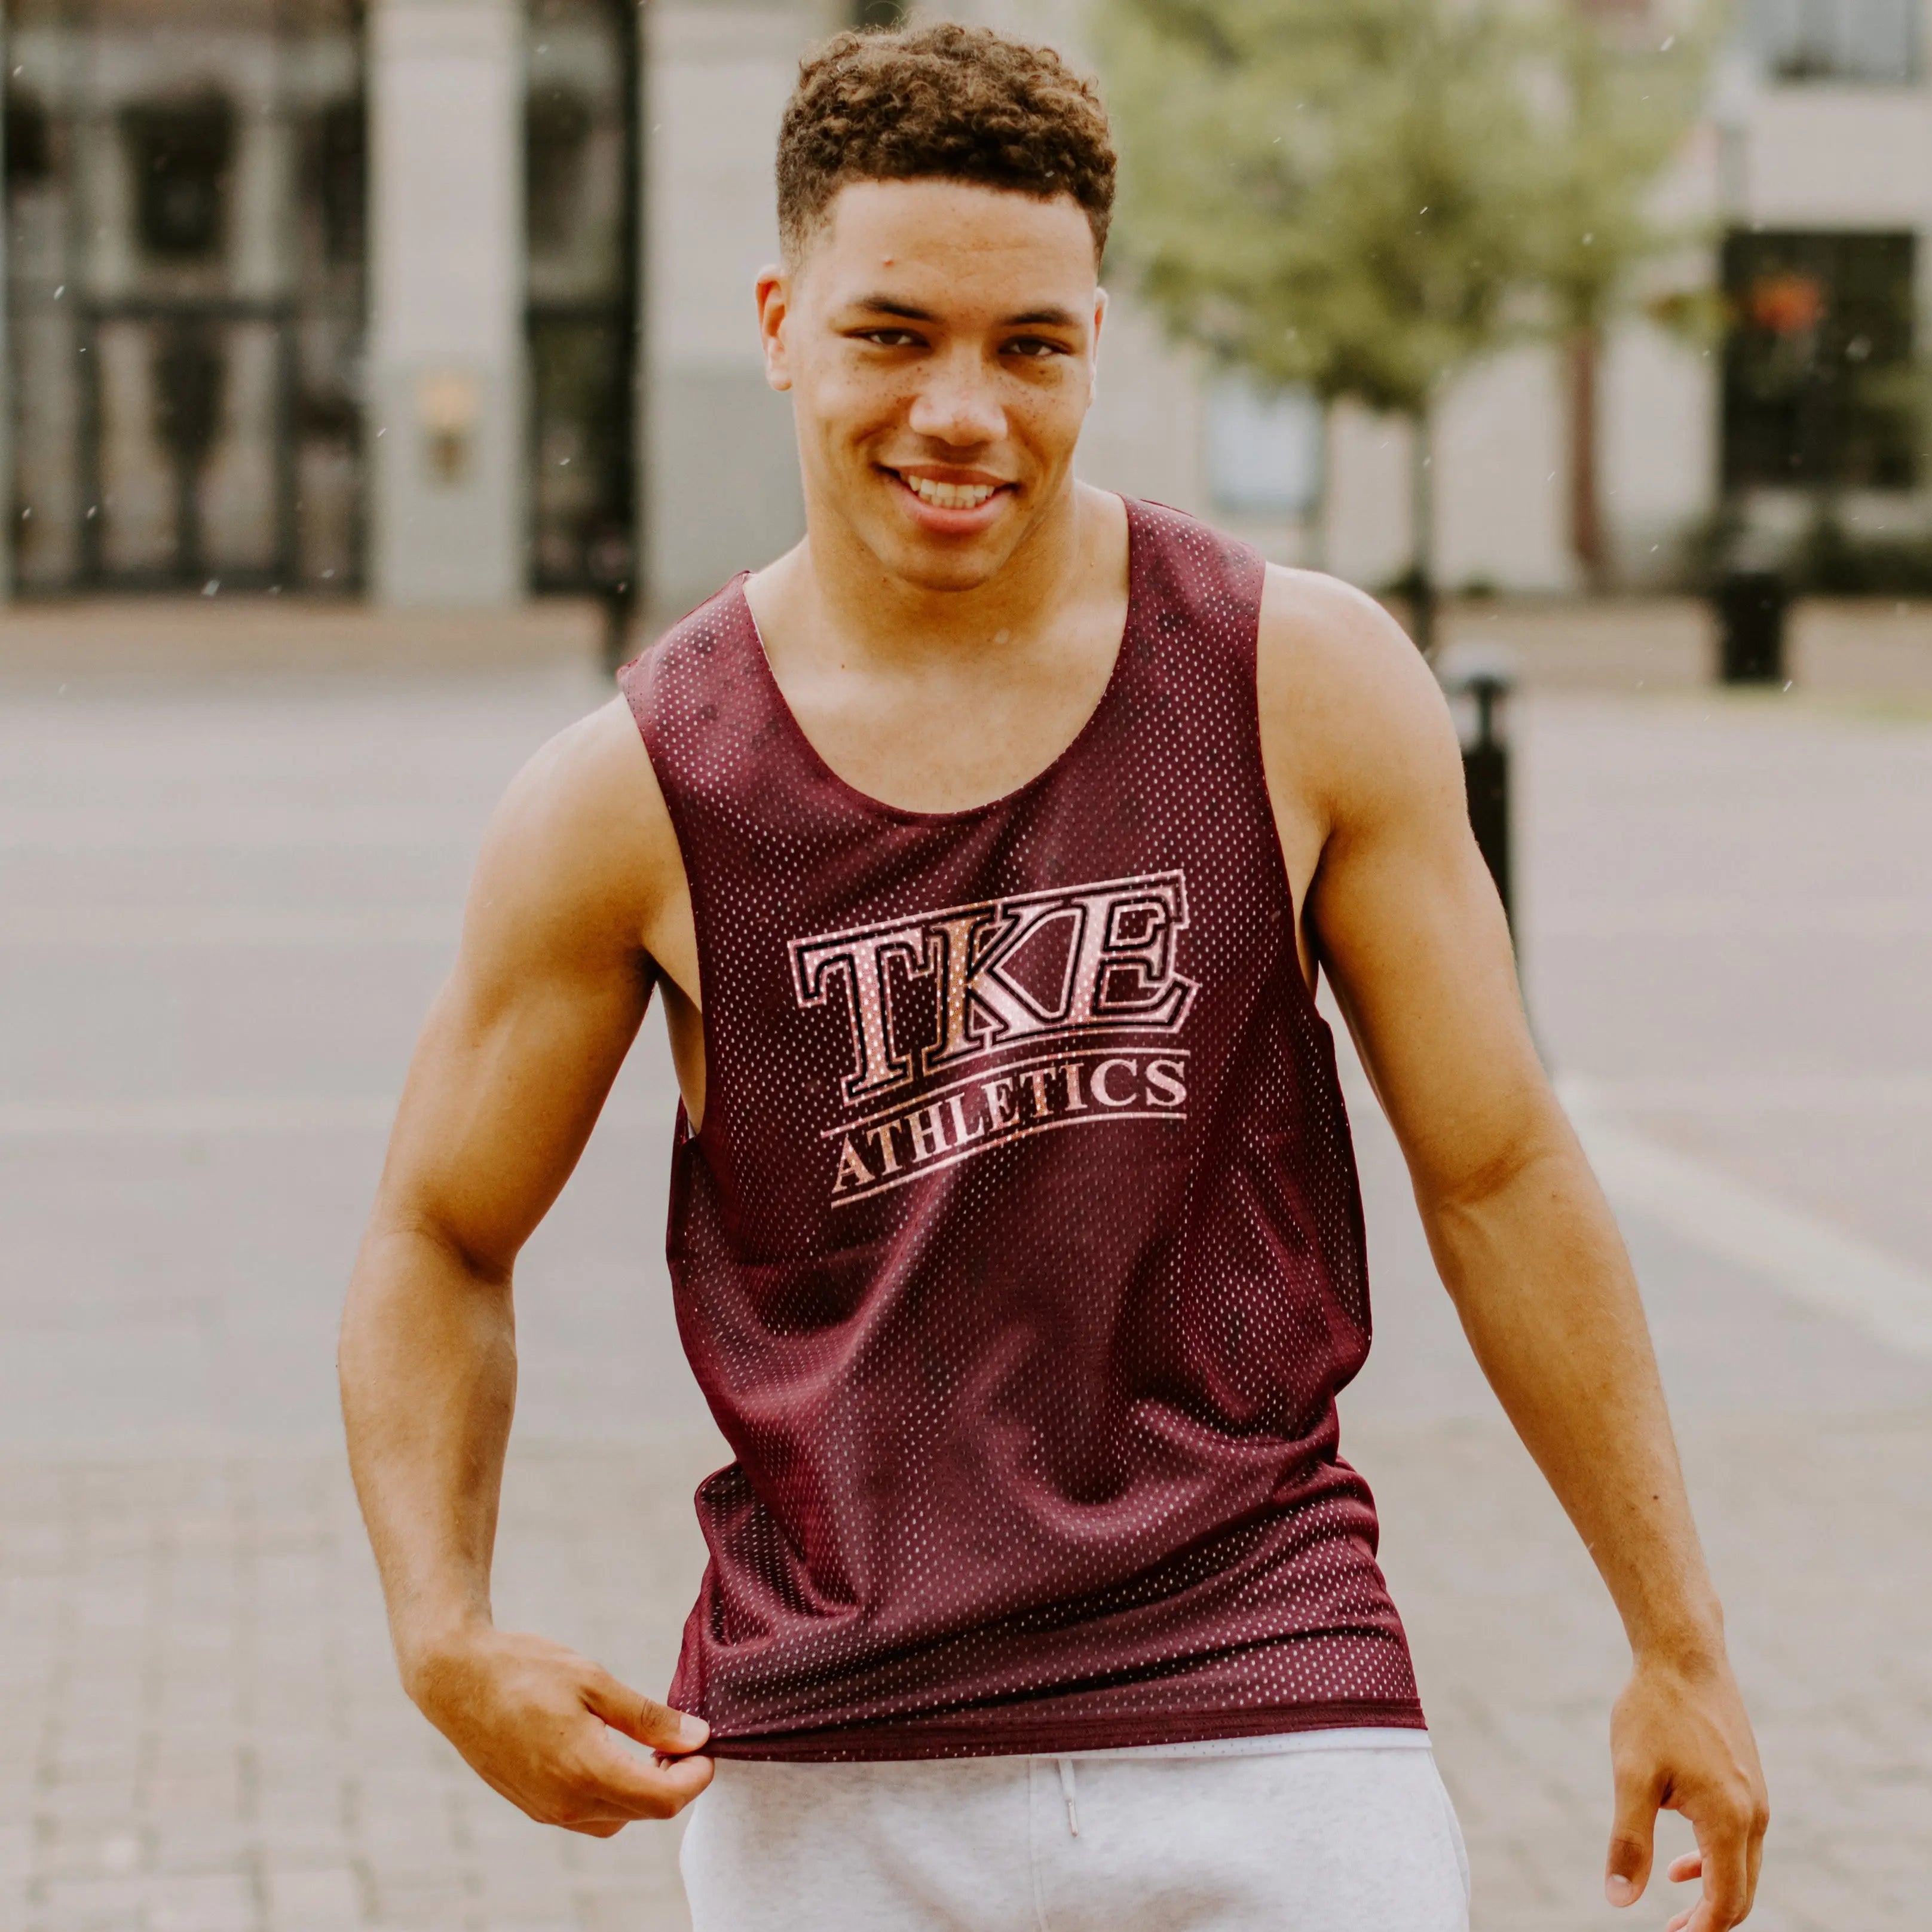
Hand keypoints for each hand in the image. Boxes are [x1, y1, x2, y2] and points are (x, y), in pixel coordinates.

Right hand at [407, 1625, 713, 1834]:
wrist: (457, 1681)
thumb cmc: (526, 1671)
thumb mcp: (595, 1681)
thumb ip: (647, 1716)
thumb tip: (697, 1737)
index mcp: (585, 1772)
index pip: (663, 1801)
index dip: (696, 1778)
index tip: (706, 1745)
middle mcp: (566, 1804)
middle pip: (644, 1813)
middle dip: (675, 1782)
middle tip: (683, 1739)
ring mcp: (546, 1810)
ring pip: (618, 1819)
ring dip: (644, 1792)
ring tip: (652, 1745)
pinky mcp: (534, 1806)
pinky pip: (589, 1816)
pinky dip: (614, 1794)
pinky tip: (616, 1754)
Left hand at [1604, 1649, 1767, 1930]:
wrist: (1684, 1655)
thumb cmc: (1654, 1711)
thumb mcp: (1631, 1776)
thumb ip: (1628, 1840)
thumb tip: (1618, 1900)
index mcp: (1729, 1819)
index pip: (1726, 1902)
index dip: (1701, 1931)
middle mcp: (1754, 1814)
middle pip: (1742, 1892)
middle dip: (1709, 1921)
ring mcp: (1755, 1796)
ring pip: (1742, 1866)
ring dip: (1711, 1891)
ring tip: (1671, 1906)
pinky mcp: (1747, 1781)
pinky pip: (1740, 1838)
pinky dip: (1714, 1860)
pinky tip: (1679, 1862)